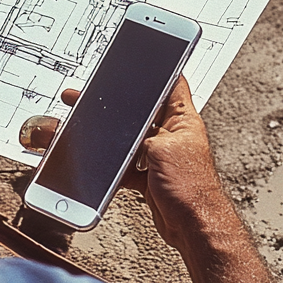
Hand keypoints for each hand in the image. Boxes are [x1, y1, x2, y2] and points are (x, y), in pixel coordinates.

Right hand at [20, 78, 222, 248]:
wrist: (194, 228)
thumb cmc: (191, 188)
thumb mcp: (161, 148)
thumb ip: (140, 133)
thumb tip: (123, 129)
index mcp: (183, 119)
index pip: (171, 83)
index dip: (158, 68)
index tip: (141, 55)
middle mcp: (173, 135)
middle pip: (142, 112)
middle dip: (120, 105)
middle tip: (94, 95)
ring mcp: (160, 156)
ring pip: (130, 139)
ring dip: (113, 139)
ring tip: (89, 130)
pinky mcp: (150, 176)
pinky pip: (126, 164)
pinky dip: (113, 165)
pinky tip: (100, 163)